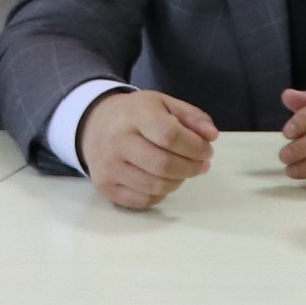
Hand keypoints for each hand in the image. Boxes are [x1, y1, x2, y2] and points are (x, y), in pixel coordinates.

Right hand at [78, 88, 215, 209]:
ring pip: (156, 186)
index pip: (170, 135)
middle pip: (164, 165)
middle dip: (191, 168)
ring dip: (179, 181)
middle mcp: (117, 141)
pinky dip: (161, 193)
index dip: (195, 147)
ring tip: (183, 171)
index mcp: (134, 115)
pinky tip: (163, 180)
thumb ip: (191, 116)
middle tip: (201, 165)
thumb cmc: (135, 115)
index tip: (207, 151)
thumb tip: (211, 136)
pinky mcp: (105, 186)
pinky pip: (144, 200)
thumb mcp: (163, 104)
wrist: (94, 124)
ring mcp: (109, 166)